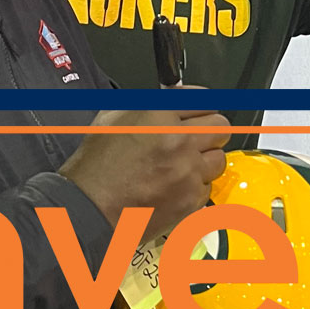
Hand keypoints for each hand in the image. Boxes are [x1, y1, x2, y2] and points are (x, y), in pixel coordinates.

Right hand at [61, 106, 229, 237]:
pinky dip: (195, 187)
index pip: (202, 99)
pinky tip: (174, 187)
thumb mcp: (111, 120)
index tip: (198, 112)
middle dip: (208, 131)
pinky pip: (207, 187)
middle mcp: (178, 141)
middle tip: (195, 139)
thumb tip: (167, 101)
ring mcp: (188, 172)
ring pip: (219, 158)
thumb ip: (146, 106)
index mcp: (159, 116)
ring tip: (184, 166)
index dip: (198, 106)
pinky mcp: (190, 199)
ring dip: (205, 160)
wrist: (89, 209)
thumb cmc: (94, 170)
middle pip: (220, 126)